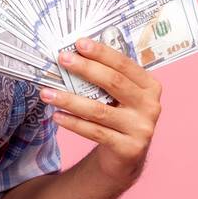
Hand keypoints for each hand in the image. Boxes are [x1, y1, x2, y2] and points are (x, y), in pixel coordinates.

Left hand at [39, 37, 162, 186]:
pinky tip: (57, 116)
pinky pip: (95, 132)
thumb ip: (107, 77)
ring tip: (46, 93)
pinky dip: (73, 123)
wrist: (126, 156)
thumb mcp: (120, 96)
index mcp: (150, 86)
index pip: (124, 64)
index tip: (79, 43)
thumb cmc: (118, 117)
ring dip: (69, 100)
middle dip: (85, 68)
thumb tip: (75, 55)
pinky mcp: (129, 148)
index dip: (101, 53)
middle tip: (62, 59)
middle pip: (113, 82)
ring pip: (99, 110)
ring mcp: (141, 128)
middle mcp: (150, 105)